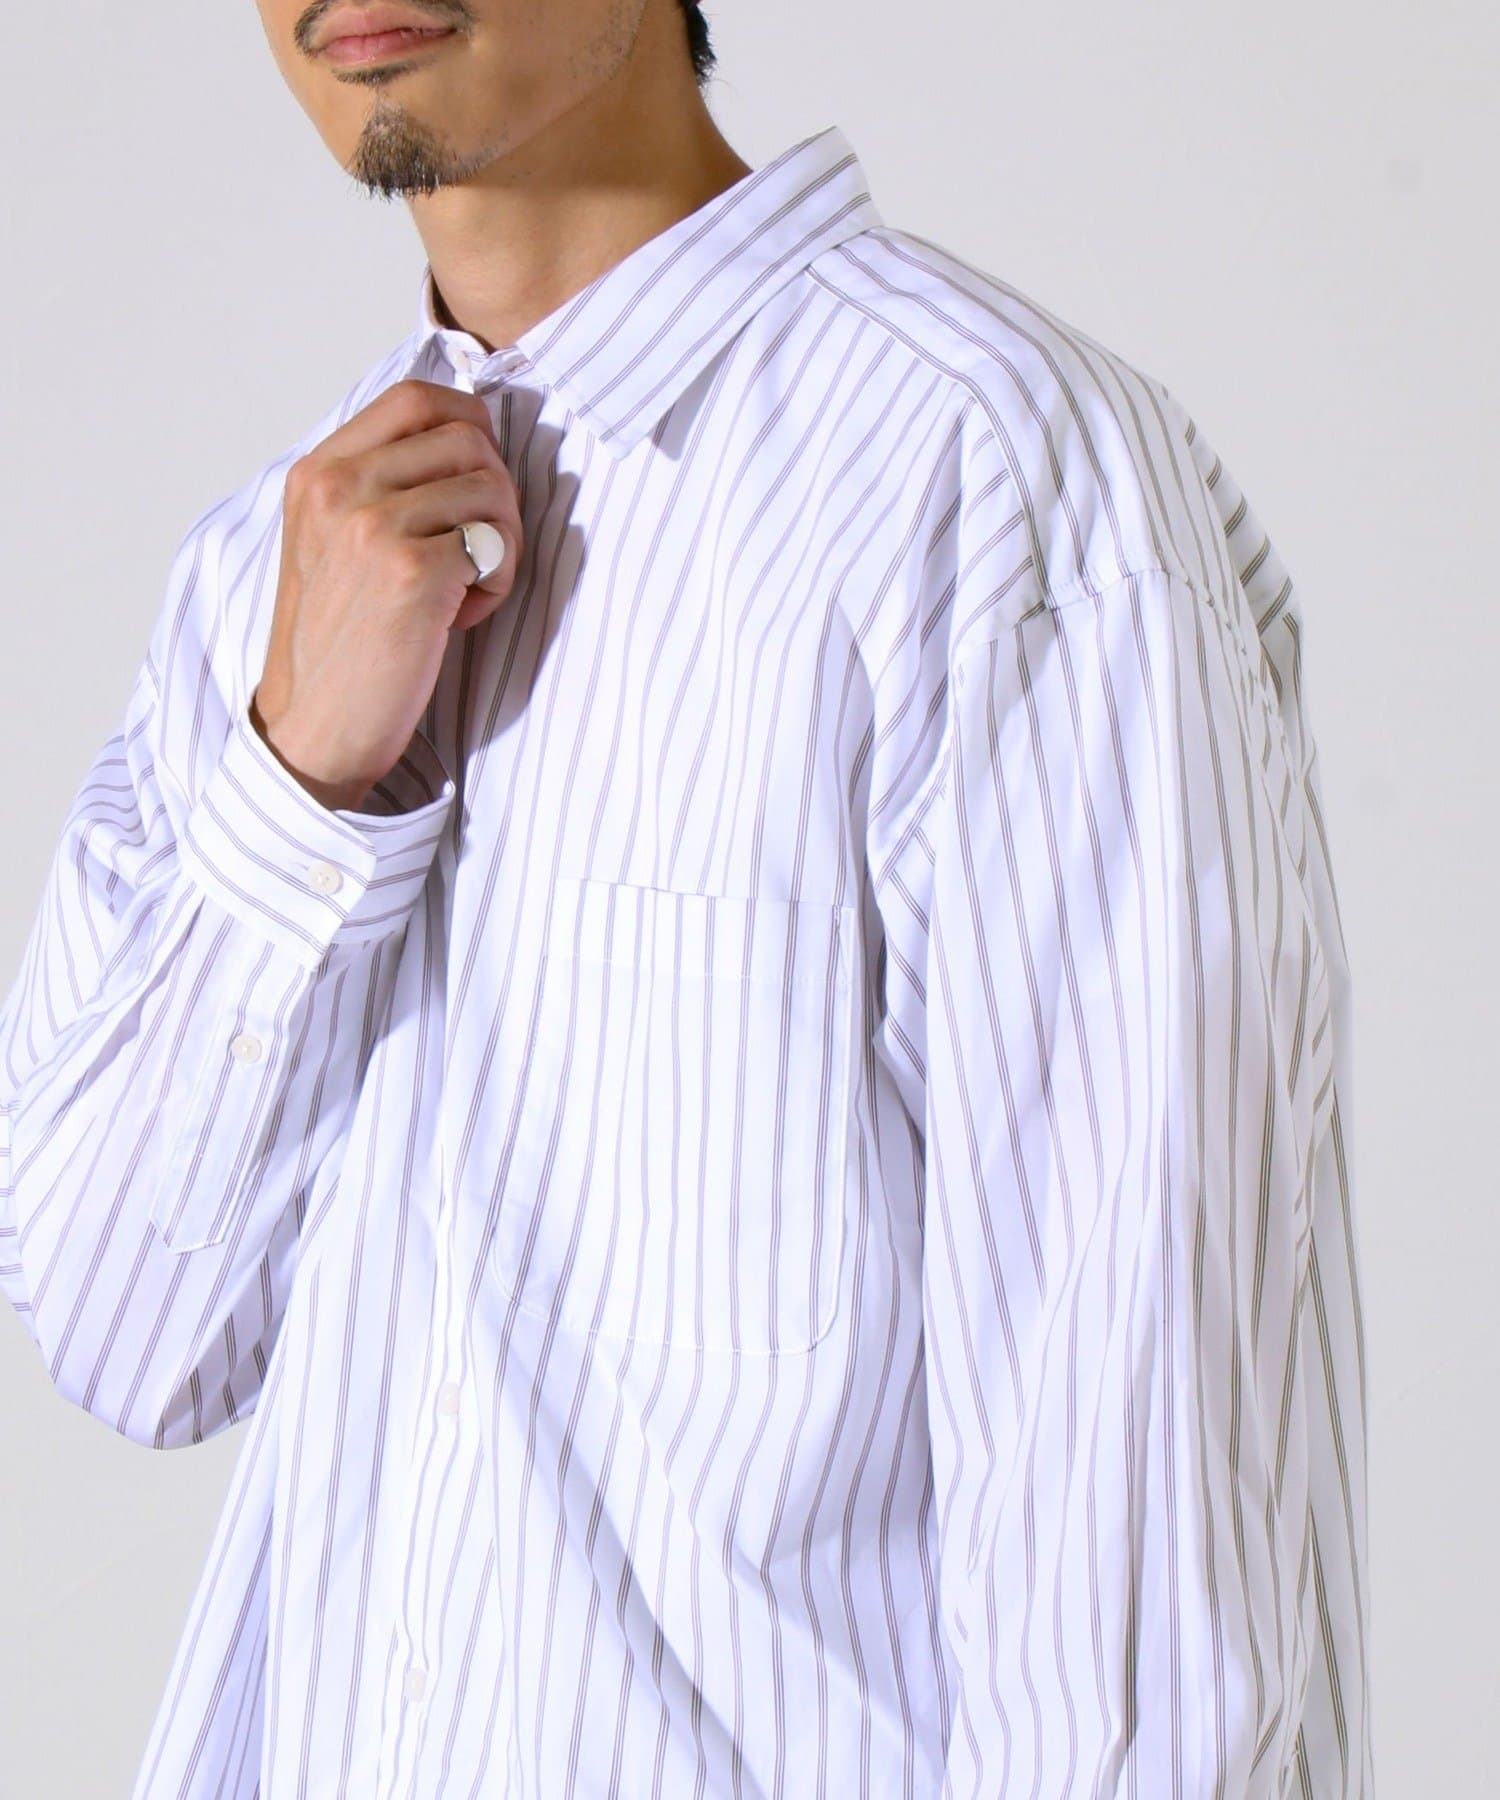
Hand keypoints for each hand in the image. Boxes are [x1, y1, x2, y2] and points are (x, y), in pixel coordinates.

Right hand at [250, 378, 523, 810]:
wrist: (316, 726)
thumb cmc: (340, 641)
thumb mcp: (334, 542)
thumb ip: (381, 484)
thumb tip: (469, 436)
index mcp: (317, 473)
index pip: (416, 398)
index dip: (469, 426)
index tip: (477, 479)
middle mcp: (339, 487)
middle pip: (469, 438)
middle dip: (496, 495)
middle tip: (476, 552)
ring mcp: (372, 525)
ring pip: (491, 489)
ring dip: (500, 544)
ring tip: (463, 591)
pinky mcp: (412, 572)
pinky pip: (494, 547)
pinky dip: (496, 585)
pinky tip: (458, 618)